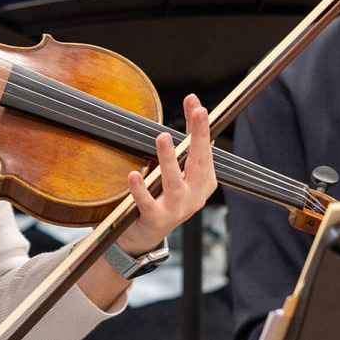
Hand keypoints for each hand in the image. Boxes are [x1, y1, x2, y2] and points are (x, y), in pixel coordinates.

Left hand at [116, 94, 216, 255]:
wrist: (146, 234)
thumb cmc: (165, 196)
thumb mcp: (180, 170)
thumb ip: (187, 140)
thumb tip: (195, 105)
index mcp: (204, 182)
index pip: (205, 150)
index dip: (201, 128)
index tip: (197, 105)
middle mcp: (194, 195)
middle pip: (199, 164)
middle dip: (199, 138)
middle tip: (198, 113)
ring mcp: (176, 209)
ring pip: (174, 182)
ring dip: (169, 160)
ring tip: (162, 138)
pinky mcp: (155, 219)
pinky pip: (147, 203)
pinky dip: (141, 190)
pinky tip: (134, 175)